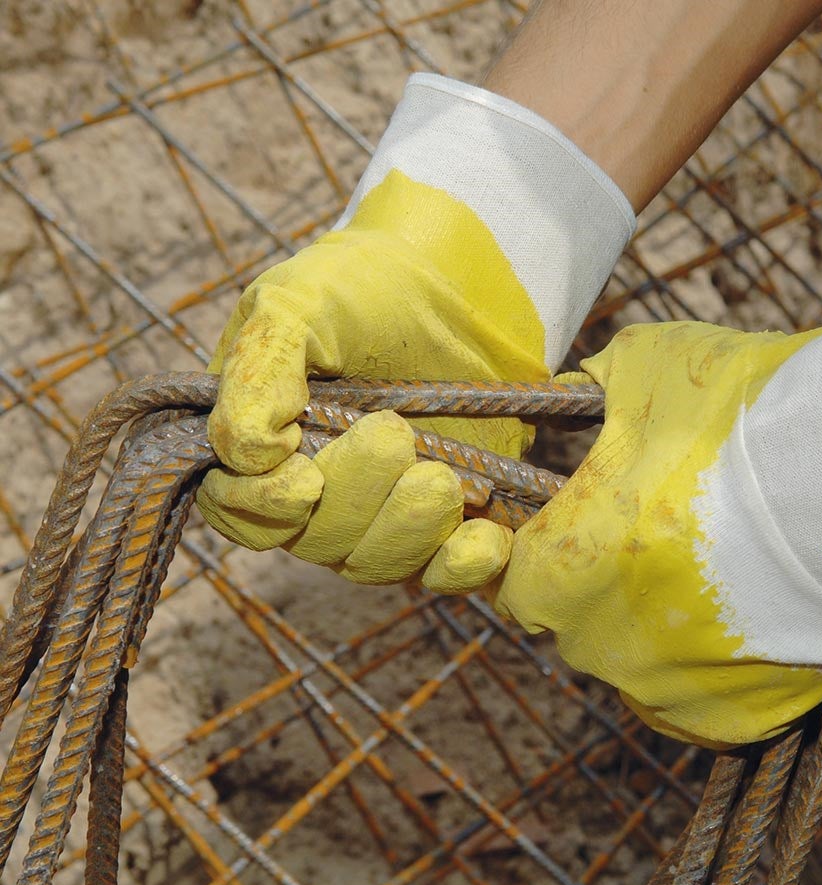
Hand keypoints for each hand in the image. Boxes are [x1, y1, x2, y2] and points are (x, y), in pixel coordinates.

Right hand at [197, 74, 633, 591]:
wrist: (460, 282)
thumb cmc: (364, 284)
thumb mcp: (298, 303)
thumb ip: (259, 370)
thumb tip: (250, 454)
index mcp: (260, 444)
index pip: (238, 507)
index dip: (265, 507)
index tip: (305, 480)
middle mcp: (314, 490)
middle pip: (314, 541)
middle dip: (354, 500)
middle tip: (394, 437)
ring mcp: (380, 509)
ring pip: (376, 561)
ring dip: (409, 530)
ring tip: (443, 479)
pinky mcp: (444, 518)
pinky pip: (444, 569)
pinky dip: (464, 565)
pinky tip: (488, 541)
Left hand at [491, 274, 821, 746]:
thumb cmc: (740, 415)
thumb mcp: (645, 366)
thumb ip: (590, 391)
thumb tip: (576, 393)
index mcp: (559, 571)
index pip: (517, 581)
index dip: (552, 550)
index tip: (591, 525)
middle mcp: (600, 648)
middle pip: (581, 625)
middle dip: (611, 587)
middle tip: (672, 537)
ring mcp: (670, 692)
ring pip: (644, 666)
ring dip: (669, 628)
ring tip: (731, 569)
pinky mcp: (739, 720)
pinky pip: (708, 698)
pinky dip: (724, 665)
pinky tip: (761, 611)